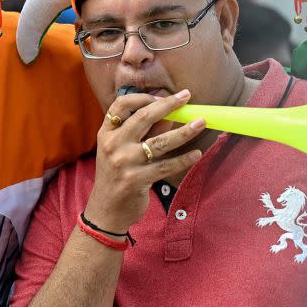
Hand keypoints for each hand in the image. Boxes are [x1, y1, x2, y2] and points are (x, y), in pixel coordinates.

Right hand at [84, 90, 203, 233]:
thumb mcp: (120, 150)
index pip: (121, 105)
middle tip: (187, 97)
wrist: (106, 210)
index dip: (143, 97)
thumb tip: (169, 114)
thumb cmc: (116, 176)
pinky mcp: (136, 180)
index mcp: (106, 133)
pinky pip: (166, 166)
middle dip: (169, 105)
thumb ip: (141, 133)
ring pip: (160, 141)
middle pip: (144, 117)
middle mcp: (113, 144)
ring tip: (200, 122)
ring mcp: (124, 162)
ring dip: (184, 131)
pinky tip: (197, 153)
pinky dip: (184, 159)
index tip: (162, 96)